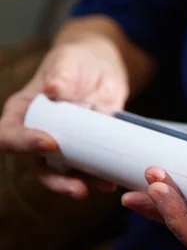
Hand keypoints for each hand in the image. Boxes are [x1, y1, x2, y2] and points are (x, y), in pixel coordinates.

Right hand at [0, 39, 128, 198]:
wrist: (102, 67)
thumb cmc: (76, 61)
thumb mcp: (67, 61)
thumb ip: (61, 75)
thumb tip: (53, 89)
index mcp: (23, 113)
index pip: (10, 135)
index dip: (24, 143)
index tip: (49, 143)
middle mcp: (39, 134)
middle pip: (38, 166)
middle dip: (57, 181)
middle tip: (78, 188)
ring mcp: (65, 145)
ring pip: (66, 174)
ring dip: (83, 184)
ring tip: (103, 187)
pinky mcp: (88, 149)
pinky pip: (91, 168)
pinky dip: (101, 176)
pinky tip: (114, 181)